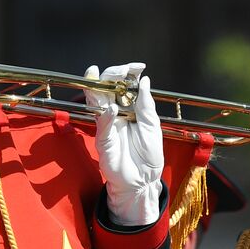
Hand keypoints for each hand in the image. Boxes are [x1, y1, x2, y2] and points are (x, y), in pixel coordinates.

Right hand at [88, 63, 163, 225]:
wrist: (143, 181)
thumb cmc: (148, 155)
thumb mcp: (152, 127)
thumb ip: (146, 105)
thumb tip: (144, 80)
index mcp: (129, 108)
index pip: (123, 85)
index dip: (127, 73)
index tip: (138, 67)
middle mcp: (115, 113)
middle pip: (106, 88)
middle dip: (113, 75)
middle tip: (124, 70)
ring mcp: (107, 125)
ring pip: (96, 101)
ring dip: (99, 87)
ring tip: (105, 76)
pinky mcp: (103, 140)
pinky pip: (102, 125)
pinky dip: (106, 115)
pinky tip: (112, 108)